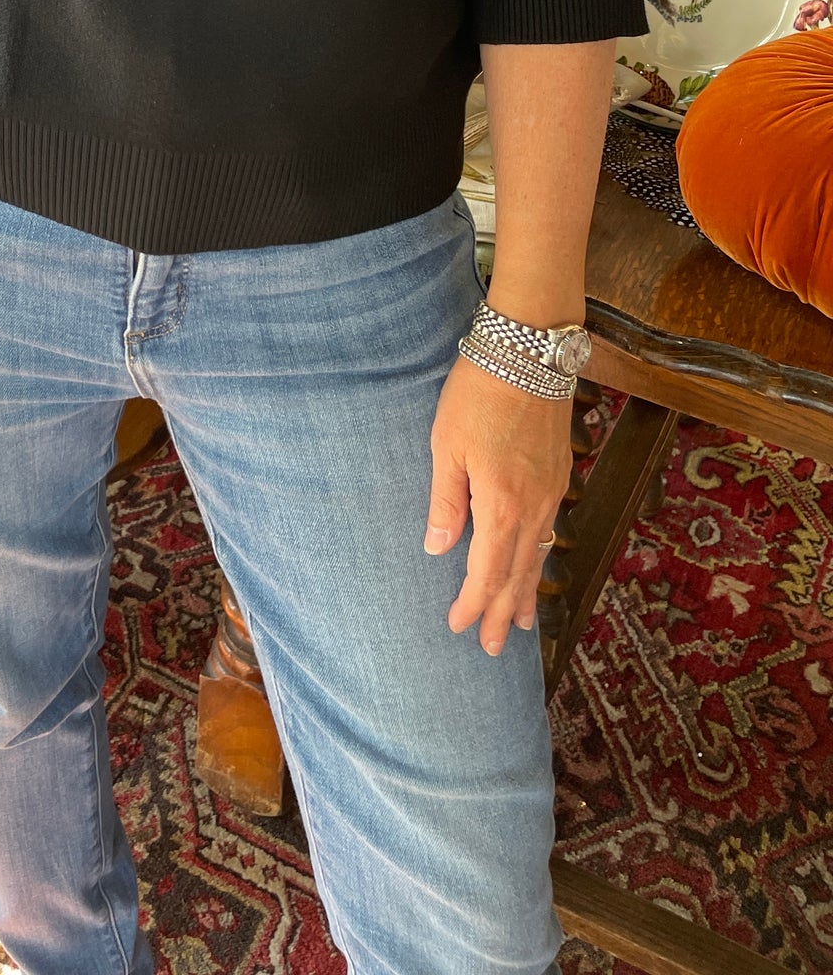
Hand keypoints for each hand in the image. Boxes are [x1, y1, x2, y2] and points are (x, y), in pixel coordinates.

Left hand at [423, 354, 570, 655]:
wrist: (530, 350)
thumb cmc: (479, 392)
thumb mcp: (446, 445)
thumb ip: (446, 501)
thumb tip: (437, 549)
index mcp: (501, 505)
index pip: (486, 572)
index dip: (473, 605)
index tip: (459, 629)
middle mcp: (534, 506)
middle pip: (519, 574)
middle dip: (504, 613)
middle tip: (495, 647)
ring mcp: (552, 490)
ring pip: (539, 554)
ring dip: (527, 591)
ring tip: (522, 623)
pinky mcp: (561, 472)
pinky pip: (550, 529)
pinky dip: (541, 556)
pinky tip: (535, 561)